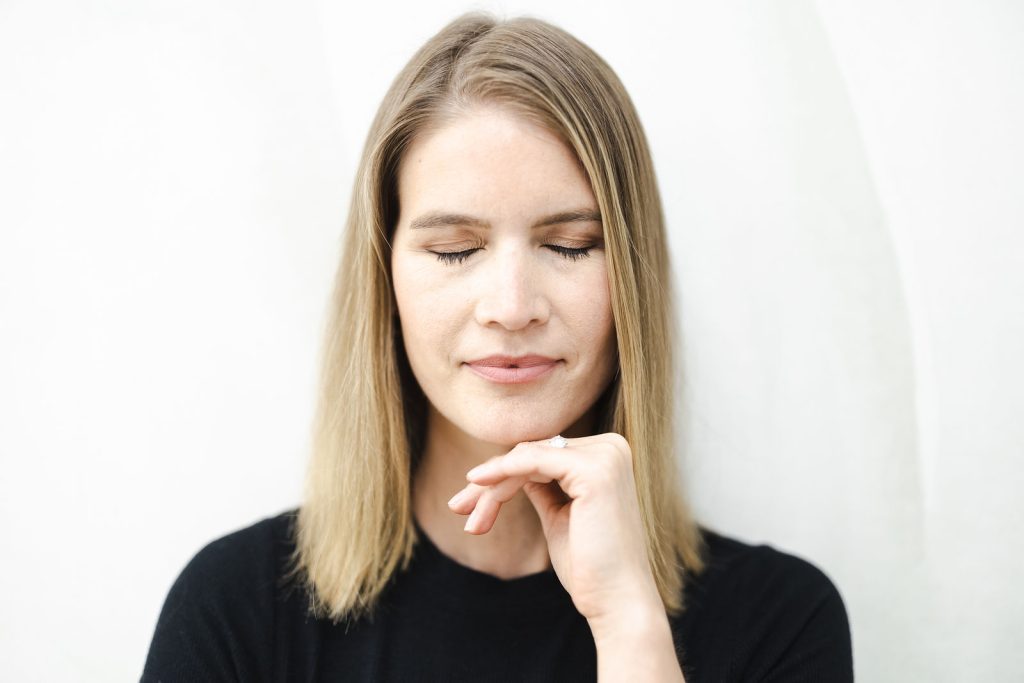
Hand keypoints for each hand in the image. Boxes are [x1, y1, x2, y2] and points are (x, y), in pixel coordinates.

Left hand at [447, 432, 662, 623]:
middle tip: (458, 508)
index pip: (543, 453)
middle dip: (491, 481)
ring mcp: (605, 456)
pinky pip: (533, 461)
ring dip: (491, 487)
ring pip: (527, 457)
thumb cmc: (589, 566)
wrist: (617, 602)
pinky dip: (502, 472)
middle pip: (532, 452)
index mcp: (608, 455)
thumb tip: (513, 469)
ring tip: (468, 517)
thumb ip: (543, 487)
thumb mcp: (560, 515)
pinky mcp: (594, 470)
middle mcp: (611, 447)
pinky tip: (477, 482)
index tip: (470, 503)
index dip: (503, 475)